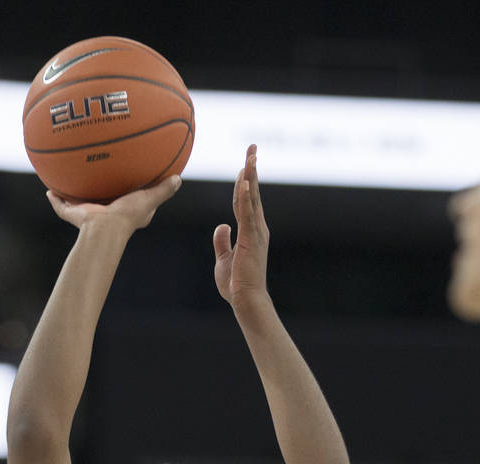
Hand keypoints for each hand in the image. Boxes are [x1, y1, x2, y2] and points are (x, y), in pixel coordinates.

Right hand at [47, 175, 181, 234]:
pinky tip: (48, 189)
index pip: (128, 203)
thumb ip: (163, 190)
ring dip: (74, 194)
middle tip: (98, 177)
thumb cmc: (128, 215)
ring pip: (79, 202)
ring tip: (68, 179)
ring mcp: (88, 214)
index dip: (131, 194)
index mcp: (124, 213)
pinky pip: (61, 205)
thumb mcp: (149, 199)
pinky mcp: (74, 214)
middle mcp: (105, 213)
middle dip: (99, 192)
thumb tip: (178, 178)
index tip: (132, 183)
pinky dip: (55, 199)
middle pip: (101, 200)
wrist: (104, 228)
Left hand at [213, 145, 269, 305]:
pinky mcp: (251, 238)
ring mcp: (256, 231)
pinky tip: (244, 182)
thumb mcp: (224, 257)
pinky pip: (247, 213)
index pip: (246, 199)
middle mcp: (257, 227)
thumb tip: (222, 225)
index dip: (245, 180)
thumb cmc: (236, 283)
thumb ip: (223, 240)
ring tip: (250, 156)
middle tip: (252, 147)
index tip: (245, 162)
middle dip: (252, 168)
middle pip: (253, 191)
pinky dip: (246, 197)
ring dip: (251, 176)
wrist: (245, 300)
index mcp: (251, 230)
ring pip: (253, 198)